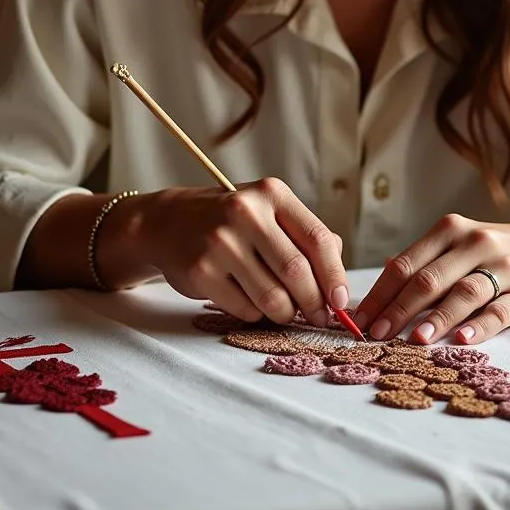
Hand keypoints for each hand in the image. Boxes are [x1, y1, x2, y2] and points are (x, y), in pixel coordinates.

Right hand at [136, 177, 348, 327]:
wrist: (167, 221)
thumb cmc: (231, 220)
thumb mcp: (269, 212)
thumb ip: (306, 237)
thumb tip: (338, 284)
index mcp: (272, 194)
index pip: (318, 239)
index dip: (335, 275)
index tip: (341, 300)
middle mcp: (246, 213)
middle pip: (297, 272)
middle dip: (314, 302)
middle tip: (319, 316)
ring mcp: (220, 242)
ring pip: (273, 298)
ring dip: (286, 313)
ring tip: (284, 310)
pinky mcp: (200, 272)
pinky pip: (245, 309)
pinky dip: (256, 314)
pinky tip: (250, 300)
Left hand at [353, 212, 509, 344]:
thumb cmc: (505, 249)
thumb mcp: (465, 242)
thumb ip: (428, 258)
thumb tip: (385, 271)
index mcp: (452, 230)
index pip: (406, 263)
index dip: (379, 292)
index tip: (358, 319)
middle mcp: (475, 244)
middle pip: (428, 279)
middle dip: (397, 309)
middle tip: (374, 335)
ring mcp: (503, 269)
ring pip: (462, 294)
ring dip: (436, 318)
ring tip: (414, 340)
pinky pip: (499, 311)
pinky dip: (480, 327)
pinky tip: (462, 341)